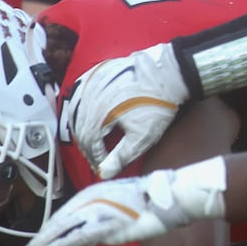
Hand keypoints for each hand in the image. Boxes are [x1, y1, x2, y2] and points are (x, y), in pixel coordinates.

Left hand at [14, 158, 226, 245]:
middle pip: (56, 226)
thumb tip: (76, 245)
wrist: (174, 196)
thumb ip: (97, 225)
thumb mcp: (119, 211)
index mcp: (92, 195)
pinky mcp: (108, 223)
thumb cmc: (152, 202)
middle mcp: (90, 200)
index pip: (62, 219)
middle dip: (36, 245)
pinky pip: (78, 237)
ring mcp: (98, 211)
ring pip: (61, 232)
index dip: (45, 237)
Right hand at [65, 43, 186, 177]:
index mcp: (97, 112)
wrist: (170, 73)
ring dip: (82, 126)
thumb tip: (105, 174)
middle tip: (97, 156)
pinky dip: (82, 107)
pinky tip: (89, 114)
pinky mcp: (96, 72)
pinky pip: (80, 92)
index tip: (102, 166)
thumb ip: (122, 156)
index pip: (88, 141)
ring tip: (93, 139)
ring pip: (76, 110)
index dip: (95, 156)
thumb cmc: (158, 105)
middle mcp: (88, 96)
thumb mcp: (143, 136)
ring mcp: (91, 81)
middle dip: (87, 144)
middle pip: (80, 126)